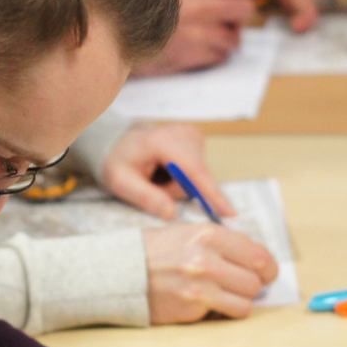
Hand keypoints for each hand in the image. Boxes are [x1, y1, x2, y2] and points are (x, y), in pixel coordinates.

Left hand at [100, 123, 232, 219]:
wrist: (117, 144)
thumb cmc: (118, 162)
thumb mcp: (121, 182)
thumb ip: (145, 197)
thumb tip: (171, 213)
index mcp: (163, 141)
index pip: (194, 171)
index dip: (212, 194)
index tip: (229, 212)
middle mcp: (182, 133)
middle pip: (197, 176)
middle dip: (178, 190)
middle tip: (152, 184)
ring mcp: (191, 134)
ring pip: (198, 175)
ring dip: (179, 184)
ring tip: (156, 176)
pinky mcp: (195, 138)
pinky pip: (197, 170)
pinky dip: (182, 177)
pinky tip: (165, 170)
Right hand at [134, 0, 253, 73]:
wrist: (122, 39)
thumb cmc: (147, 17)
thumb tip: (227, 1)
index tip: (229, 5)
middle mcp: (202, 8)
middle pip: (246, 9)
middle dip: (238, 20)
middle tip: (224, 25)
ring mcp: (200, 32)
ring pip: (234, 40)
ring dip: (224, 44)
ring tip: (208, 42)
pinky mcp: (193, 55)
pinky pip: (218, 57)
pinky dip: (211, 57)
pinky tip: (196, 52)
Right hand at [143, 222, 276, 322]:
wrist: (122, 270)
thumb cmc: (157, 251)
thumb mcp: (189, 232)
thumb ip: (223, 242)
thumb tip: (255, 257)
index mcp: (209, 235)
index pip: (258, 255)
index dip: (268, 267)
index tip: (265, 272)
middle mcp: (207, 259)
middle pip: (256, 280)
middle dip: (254, 284)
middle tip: (244, 284)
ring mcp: (200, 286)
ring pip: (247, 301)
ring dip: (241, 299)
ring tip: (226, 293)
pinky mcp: (193, 307)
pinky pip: (228, 313)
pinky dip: (225, 310)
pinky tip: (211, 301)